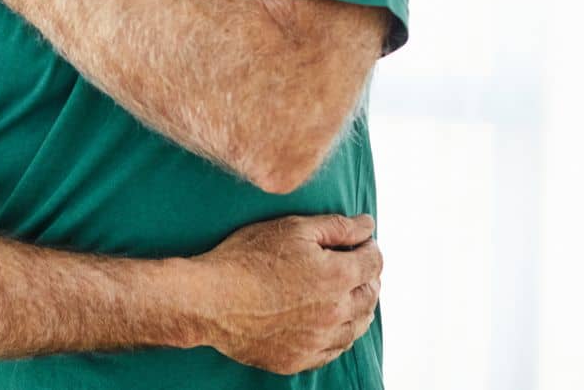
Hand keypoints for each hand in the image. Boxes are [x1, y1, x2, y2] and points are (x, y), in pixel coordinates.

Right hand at [190, 213, 381, 375]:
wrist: (209, 300)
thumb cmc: (246, 258)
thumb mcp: (291, 229)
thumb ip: (336, 227)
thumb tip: (367, 225)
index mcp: (337, 277)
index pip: (374, 263)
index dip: (370, 248)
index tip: (363, 243)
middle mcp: (335, 313)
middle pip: (370, 297)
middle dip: (367, 278)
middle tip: (357, 268)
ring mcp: (319, 341)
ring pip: (356, 327)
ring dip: (358, 309)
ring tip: (347, 296)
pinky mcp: (300, 359)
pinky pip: (334, 350)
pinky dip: (339, 335)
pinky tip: (329, 323)